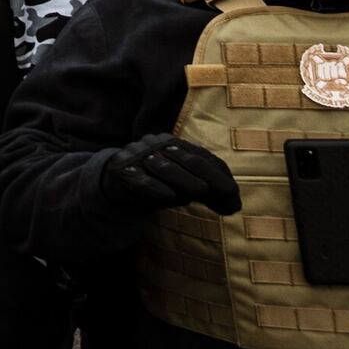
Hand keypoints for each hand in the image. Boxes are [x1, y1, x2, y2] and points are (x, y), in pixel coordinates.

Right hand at [101, 131, 241, 216]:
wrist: (115, 186)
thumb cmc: (157, 185)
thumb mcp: (182, 185)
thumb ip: (205, 190)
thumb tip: (233, 205)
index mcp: (174, 144)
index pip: (202, 157)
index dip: (220, 175)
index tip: (233, 196)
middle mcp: (156, 144)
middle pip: (187, 159)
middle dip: (209, 177)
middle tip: (225, 194)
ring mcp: (137, 156)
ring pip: (164, 167)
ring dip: (185, 181)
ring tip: (201, 192)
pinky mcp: (121, 170)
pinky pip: (140, 178)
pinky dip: (156, 188)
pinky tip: (169, 197)